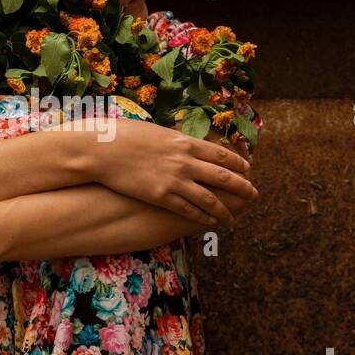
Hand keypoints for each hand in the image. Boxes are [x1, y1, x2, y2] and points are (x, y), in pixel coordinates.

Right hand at [91, 117, 257, 226]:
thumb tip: (183, 142)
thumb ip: (174, 140)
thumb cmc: (124, 136)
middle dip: (242, 187)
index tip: (248, 169)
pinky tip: (210, 222)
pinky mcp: (161, 196)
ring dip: (224, 210)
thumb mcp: (156, 132)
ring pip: (209, 199)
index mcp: (185, 142)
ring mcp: (175, 180)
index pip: (221, 154)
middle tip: (253, 194)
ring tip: (233, 218)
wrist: (102, 149)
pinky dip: (203, 218)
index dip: (238, 163)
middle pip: (223, 176)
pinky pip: (189, 210)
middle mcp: (185, 161)